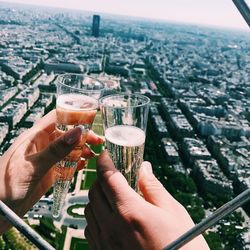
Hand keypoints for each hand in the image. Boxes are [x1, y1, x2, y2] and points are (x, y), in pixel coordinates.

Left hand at [0, 110, 102, 232]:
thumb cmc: (6, 186)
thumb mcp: (33, 166)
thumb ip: (56, 149)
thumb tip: (78, 131)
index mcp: (34, 137)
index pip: (56, 118)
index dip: (72, 116)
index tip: (90, 120)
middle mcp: (41, 145)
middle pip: (65, 133)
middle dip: (82, 136)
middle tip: (97, 141)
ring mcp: (45, 159)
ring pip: (67, 148)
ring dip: (80, 149)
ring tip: (92, 154)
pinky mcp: (47, 172)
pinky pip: (64, 163)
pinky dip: (75, 163)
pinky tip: (83, 165)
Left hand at [85, 151, 208, 249]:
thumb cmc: (182, 246)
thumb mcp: (172, 212)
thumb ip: (153, 187)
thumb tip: (143, 168)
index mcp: (130, 211)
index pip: (107, 177)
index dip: (104, 161)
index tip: (106, 154)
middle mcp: (112, 227)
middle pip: (95, 191)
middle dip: (102, 177)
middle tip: (115, 174)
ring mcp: (105, 243)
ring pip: (90, 209)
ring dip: (98, 196)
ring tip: (114, 195)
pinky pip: (91, 228)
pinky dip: (96, 215)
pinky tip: (111, 216)